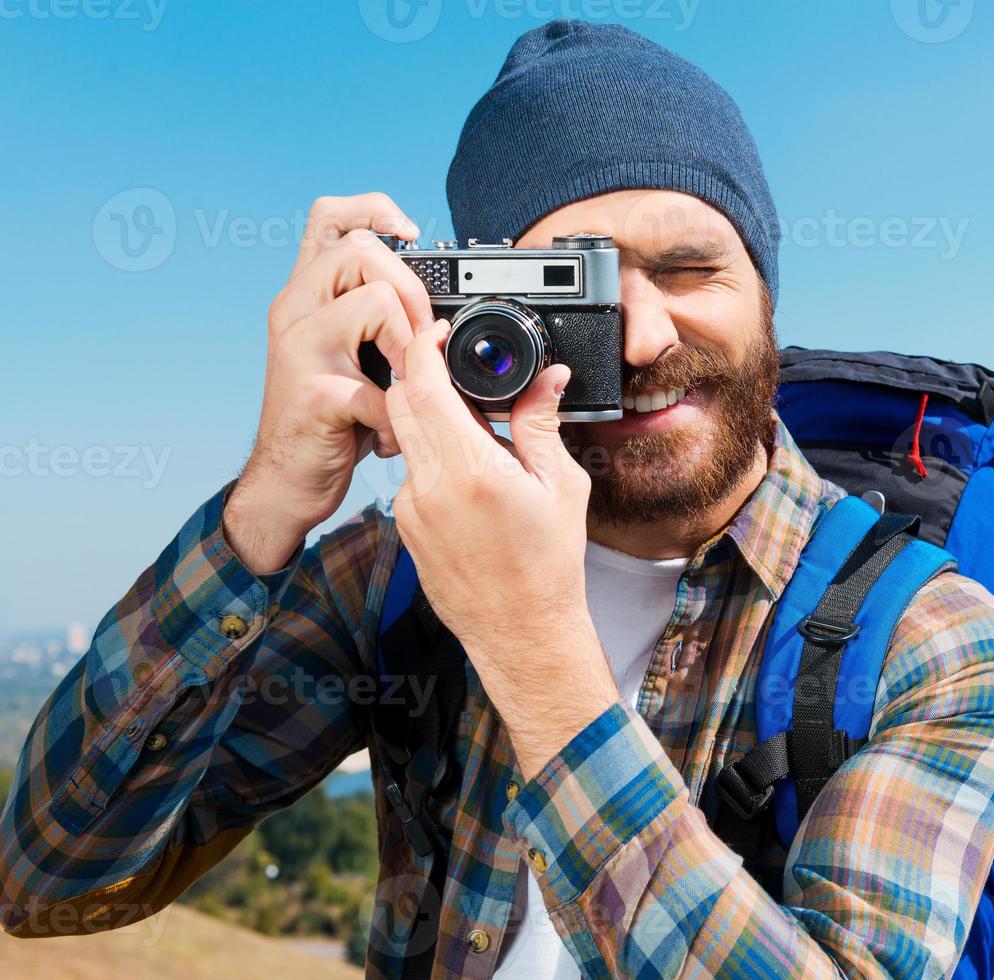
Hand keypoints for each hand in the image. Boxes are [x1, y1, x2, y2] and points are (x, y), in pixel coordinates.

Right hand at [224, 193, 434, 573]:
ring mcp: (299, 350)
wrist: (287, 481)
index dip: (374, 208)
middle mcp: (295, 310)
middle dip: (411, 290)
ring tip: (405, 386)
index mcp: (308, 295)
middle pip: (361, 251)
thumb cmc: (328, 419)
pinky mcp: (314, 395)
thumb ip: (379, 322)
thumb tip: (439, 311)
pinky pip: (378, 388)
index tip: (412, 231)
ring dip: (408, 347)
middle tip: (419, 339)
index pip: (329, 217)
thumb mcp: (352, 356)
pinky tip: (392, 438)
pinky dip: (398, 419)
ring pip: (373, 303)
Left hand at [387, 321, 618, 772]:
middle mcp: (428, 487)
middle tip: (459, 371)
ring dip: (430, 419)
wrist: (522, 633)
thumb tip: (549, 378)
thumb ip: (541, 424)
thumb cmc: (548, 567)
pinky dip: (433, 456)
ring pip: (404, 435)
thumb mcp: (561, 486)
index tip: (437, 329)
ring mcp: (409, 509)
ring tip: (477, 432)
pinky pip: (409, 471)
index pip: (424, 386)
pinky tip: (469, 475)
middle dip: (423, 376)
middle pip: (401, 402)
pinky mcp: (404, 526)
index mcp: (470, 470)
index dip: (424, 346)